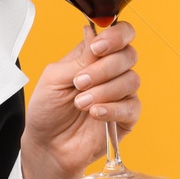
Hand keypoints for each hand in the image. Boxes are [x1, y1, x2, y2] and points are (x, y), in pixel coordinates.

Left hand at [23, 20, 141, 178]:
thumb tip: (95, 36)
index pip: (120, 34)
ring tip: (80, 102)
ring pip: (131, 80)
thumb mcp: (54, 78)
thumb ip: (79, 59)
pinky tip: (95, 112)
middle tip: (80, 82)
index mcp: (93, 56)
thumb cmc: (47, 109)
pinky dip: (112, 108)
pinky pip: (132, 106)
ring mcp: (120, 94)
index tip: (97, 48)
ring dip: (104, 90)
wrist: (47, 144)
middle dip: (104, 67)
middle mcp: (111, 72)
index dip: (116, 36)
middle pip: (128, 55)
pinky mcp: (126, 117)